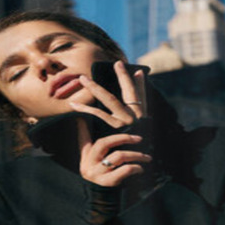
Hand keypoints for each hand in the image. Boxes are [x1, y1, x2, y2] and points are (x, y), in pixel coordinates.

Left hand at [71, 61, 150, 185]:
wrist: (149, 160)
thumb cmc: (144, 137)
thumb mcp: (144, 116)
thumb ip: (140, 93)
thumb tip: (138, 72)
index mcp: (140, 111)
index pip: (133, 90)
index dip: (125, 76)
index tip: (118, 64)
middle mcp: (133, 116)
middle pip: (116, 96)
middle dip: (101, 84)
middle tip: (87, 75)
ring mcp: (124, 125)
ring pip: (107, 104)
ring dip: (92, 93)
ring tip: (80, 83)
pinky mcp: (116, 132)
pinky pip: (99, 118)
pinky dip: (87, 111)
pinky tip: (76, 107)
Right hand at [76, 123, 151, 185]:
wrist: (98, 204)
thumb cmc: (101, 182)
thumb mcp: (93, 166)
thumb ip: (95, 151)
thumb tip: (92, 131)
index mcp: (86, 158)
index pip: (84, 139)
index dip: (84, 127)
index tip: (83, 116)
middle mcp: (89, 165)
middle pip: (104, 143)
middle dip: (123, 138)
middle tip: (138, 138)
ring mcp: (97, 174)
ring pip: (118, 156)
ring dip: (136, 155)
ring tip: (147, 157)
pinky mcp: (107, 183)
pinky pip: (124, 170)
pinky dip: (135, 167)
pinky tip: (140, 169)